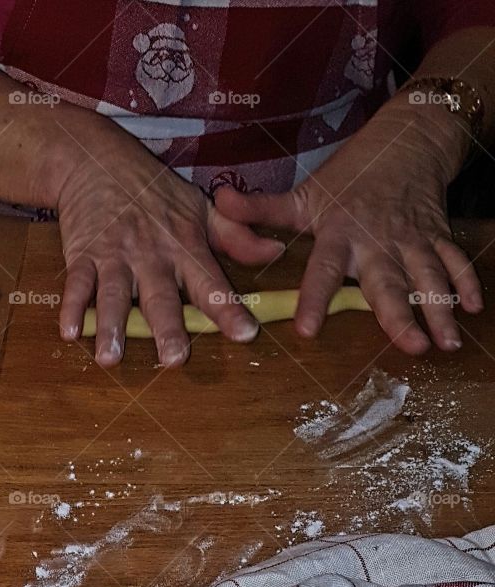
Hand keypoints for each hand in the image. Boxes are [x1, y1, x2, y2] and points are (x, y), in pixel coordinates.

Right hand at [55, 135, 284, 366]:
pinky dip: (72, 308)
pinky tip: (70, 332)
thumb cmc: (153, 191)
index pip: (210, 283)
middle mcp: (151, 254)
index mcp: (184, 246)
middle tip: (174, 359)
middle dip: (167, 328)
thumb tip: (274, 252)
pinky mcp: (82, 254)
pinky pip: (76, 284)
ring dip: (112, 326)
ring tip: (111, 358)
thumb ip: (235, 237)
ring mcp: (114, 255)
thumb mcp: (200, 208)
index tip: (244, 334)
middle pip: (160, 297)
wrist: (97, 160)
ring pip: (114, 295)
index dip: (228, 309)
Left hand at [214, 100, 482, 354]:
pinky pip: (454, 260)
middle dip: (400, 314)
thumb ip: (261, 209)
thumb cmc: (347, 177)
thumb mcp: (303, 193)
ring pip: (427, 277)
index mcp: (340, 233)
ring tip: (444, 343)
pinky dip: (466, 283)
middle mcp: (378, 240)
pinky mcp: (436, 236)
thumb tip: (217, 202)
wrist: (406, 140)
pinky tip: (474, 311)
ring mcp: (411, 239)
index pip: (324, 270)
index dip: (315, 298)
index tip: (308, 330)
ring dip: (439, 309)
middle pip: (388, 282)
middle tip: (409, 346)